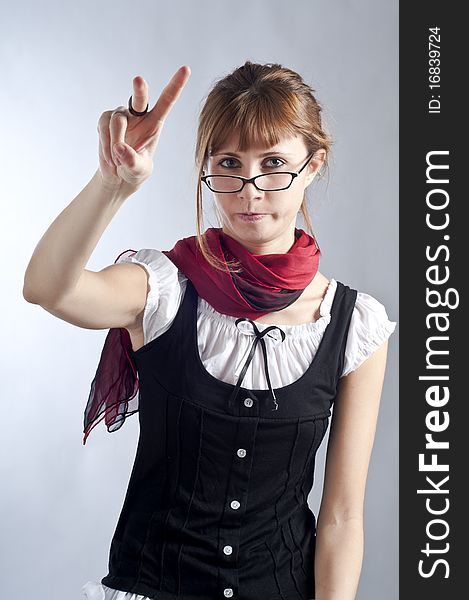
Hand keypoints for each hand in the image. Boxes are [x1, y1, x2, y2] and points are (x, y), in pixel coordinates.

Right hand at [96, 65, 190, 191]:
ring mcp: (121, 115)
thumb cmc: (134, 170)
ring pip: (116, 121)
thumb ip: (132, 162)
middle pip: (139, 98)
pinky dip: (106, 144)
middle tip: (139, 80)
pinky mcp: (106, 119)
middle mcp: (138, 115)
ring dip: (116, 143)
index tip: (186, 69)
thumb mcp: (138, 170)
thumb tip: (119, 149)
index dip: (176, 85)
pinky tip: (110, 156)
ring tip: (118, 159)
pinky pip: (104, 127)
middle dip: (139, 90)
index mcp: (155, 122)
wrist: (116, 175)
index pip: (167, 101)